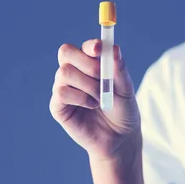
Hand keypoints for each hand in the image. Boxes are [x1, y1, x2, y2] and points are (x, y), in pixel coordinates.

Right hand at [50, 40, 140, 163]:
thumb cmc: (123, 110)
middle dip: (86, 62)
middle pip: (66, 52)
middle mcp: (75, 72)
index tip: (99, 49)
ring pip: (65, 72)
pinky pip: (61, 92)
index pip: (85, 47)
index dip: (90, 45)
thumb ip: (119, 69)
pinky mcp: (58, 106)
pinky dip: (80, 98)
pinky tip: (91, 106)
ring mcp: (64, 88)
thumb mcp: (126, 89)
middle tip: (102, 76)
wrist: (120, 138)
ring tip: (100, 98)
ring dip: (88, 85)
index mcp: (91, 64)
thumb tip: (113, 48)